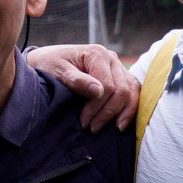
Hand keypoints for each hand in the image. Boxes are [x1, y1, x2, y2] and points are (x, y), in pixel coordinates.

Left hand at [26, 44, 140, 130]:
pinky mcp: (120, 76)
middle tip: (92, 128)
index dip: (97, 107)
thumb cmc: (51, 65)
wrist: (49, 60)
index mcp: (97, 53)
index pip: (108, 86)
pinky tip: (122, 122)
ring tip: (114, 129)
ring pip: (132, 91)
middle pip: (122, 90)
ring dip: (124, 112)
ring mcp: (117, 66)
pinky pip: (133, 91)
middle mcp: (111, 58)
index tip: (83, 121)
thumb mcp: (58, 71)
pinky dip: (130, 107)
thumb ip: (77, 80)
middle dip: (108, 112)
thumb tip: (99, 92)